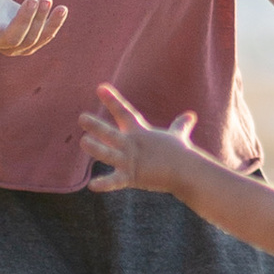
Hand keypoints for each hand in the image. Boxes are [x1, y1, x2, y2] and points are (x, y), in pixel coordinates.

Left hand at [81, 84, 195, 189]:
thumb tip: (192, 115)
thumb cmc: (180, 153)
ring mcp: (131, 161)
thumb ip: (180, 125)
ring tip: (84, 141)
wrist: (188, 171)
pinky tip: (92, 185)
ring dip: (96, 149)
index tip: (100, 87)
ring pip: (109, 155)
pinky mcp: (132, 178)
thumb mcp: (178, 135)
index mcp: (139, 133)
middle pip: (111, 134)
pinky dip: (105, 184)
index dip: (112, 100)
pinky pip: (116, 182)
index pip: (124, 112)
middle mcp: (132, 145)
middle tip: (82, 118)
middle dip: (96, 126)